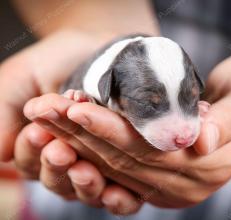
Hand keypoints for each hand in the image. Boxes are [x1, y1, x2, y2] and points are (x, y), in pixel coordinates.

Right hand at [0, 30, 141, 213]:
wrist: (102, 45)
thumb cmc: (59, 60)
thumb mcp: (23, 78)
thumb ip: (5, 113)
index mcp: (39, 144)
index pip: (30, 162)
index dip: (31, 152)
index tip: (37, 133)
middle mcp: (68, 158)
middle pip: (57, 180)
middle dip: (56, 167)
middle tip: (61, 151)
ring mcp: (97, 164)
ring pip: (86, 189)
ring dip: (84, 184)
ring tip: (84, 170)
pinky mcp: (126, 165)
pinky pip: (122, 193)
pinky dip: (117, 199)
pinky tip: (116, 194)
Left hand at [24, 51, 230, 207]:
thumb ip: (230, 121)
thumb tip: (201, 141)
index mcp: (209, 165)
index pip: (150, 148)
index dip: (111, 129)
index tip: (76, 108)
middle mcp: (187, 183)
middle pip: (125, 159)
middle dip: (82, 135)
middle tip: (46, 110)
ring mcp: (173, 185)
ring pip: (116, 165)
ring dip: (78, 141)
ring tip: (48, 116)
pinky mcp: (161, 178)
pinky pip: (119, 167)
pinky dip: (90, 148)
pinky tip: (66, 132)